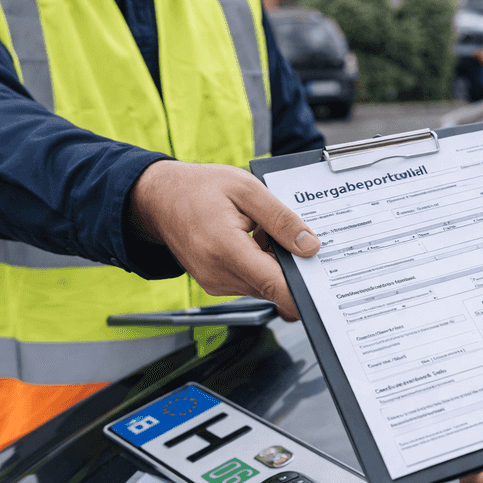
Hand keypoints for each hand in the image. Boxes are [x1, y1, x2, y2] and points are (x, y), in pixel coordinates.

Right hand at [130, 160, 319, 320]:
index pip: (275, 285)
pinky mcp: (215, 284)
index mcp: (226, 249)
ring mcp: (215, 283)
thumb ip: (281, 219)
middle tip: (283, 232)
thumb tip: (310, 246)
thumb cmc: (198, 188)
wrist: (158, 198)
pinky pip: (250, 281)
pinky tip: (249, 238)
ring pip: (263, 284)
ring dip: (271, 262)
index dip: (304, 294)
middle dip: (288, 264)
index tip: (324, 292)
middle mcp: (218, 274)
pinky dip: (258, 263)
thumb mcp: (246, 189)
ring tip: (257, 229)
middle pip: (274, 285)